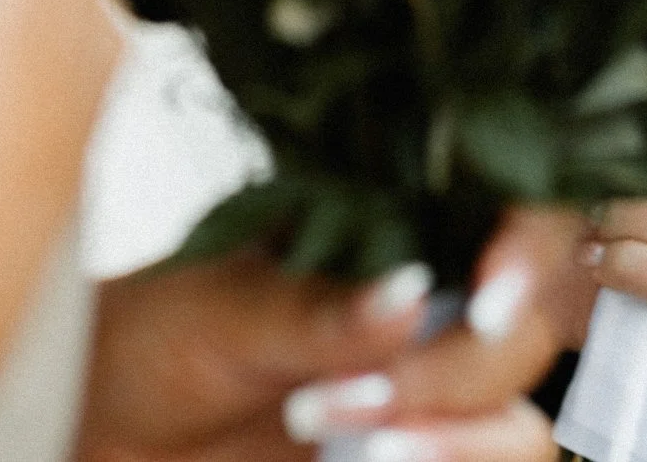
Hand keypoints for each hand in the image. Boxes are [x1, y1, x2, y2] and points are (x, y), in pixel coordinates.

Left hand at [75, 207, 579, 461]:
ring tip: (361, 443)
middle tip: (357, 395)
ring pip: (525, 415)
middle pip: (529, 323)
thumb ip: (315, 309)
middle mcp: (424, 305)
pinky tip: (377, 461)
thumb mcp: (219, 309)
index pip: (505, 209)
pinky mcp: (425, 459)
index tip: (487, 292)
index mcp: (383, 226)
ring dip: (462, 430)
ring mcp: (431, 395)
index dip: (528, 242)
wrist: (118, 438)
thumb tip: (409, 292)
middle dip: (461, 364)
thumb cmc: (156, 348)